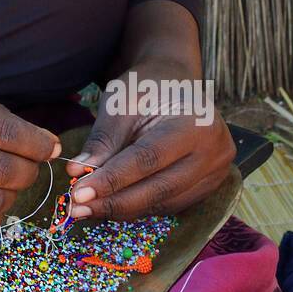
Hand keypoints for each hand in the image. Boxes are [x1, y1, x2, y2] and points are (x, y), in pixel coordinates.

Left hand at [63, 62, 235, 220]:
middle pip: (159, 188)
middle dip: (114, 202)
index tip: (79, 193)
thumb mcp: (121, 100)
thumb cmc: (147, 85)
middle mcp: (214, 152)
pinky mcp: (207, 186)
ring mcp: (215, 173)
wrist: (174, 81)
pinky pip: (169, 204)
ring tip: (86, 209)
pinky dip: (138, 206)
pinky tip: (110, 204)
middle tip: (77, 209)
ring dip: (123, 209)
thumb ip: (103, 138)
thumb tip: (77, 173)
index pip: (148, 159)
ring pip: (163, 202)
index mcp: (198, 123)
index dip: (112, 179)